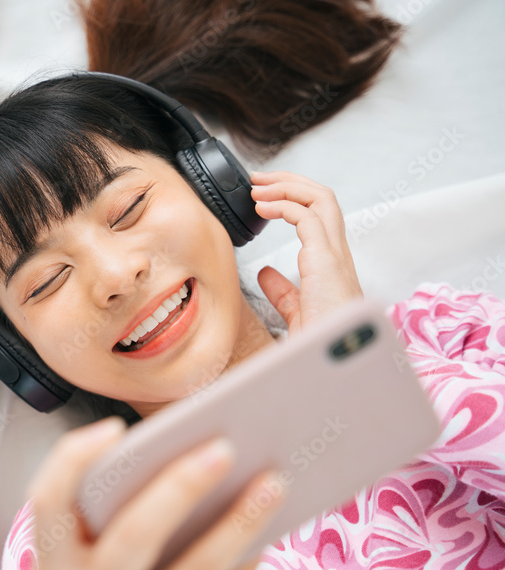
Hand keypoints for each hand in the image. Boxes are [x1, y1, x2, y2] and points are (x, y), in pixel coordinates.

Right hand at [28, 417, 284, 569]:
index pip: (47, 503)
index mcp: (55, 565)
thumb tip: (183, 445)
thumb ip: (115, 506)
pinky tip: (271, 526)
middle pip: (133, 536)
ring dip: (238, 521)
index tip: (115, 427)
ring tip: (272, 481)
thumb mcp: (94, 555)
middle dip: (181, 487)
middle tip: (223, 448)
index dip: (73, 461)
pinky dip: (247, 557)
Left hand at [250, 171, 363, 332]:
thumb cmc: (321, 343)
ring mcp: (335, 255)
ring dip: (287, 186)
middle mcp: (338, 253)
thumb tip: (265, 274)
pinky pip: (309, 219)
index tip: (263, 197)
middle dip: (290, 181)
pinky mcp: (327, 262)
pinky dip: (285, 205)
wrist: (336, 364)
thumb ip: (284, 292)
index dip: (293, 198)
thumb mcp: (297, 312)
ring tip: (258, 186)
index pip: (319, 214)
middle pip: (323, 198)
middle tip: (258, 179)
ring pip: (321, 199)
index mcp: (331, 263)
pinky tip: (264, 208)